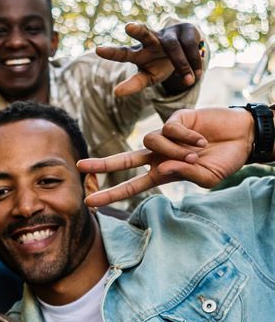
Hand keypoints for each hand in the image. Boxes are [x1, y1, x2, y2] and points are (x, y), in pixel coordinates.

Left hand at [78, 107, 254, 206]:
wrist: (243, 137)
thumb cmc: (225, 161)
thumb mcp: (207, 178)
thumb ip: (184, 176)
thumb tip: (163, 167)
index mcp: (161, 173)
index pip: (130, 186)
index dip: (110, 194)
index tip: (89, 203)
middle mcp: (159, 156)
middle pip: (122, 160)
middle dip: (101, 165)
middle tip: (79, 167)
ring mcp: (165, 137)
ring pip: (150, 142)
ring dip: (173, 149)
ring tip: (196, 151)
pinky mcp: (175, 119)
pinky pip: (168, 128)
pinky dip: (184, 135)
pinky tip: (200, 138)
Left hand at [96, 22, 203, 96]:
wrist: (184, 51)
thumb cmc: (159, 65)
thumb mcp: (148, 78)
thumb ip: (133, 84)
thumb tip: (116, 93)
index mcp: (138, 52)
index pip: (123, 53)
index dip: (111, 52)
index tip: (97, 50)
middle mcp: (151, 39)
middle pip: (144, 34)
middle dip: (137, 30)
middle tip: (128, 27)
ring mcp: (169, 33)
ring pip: (173, 47)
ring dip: (181, 64)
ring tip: (190, 81)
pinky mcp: (187, 29)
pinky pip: (190, 47)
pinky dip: (194, 62)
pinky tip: (197, 74)